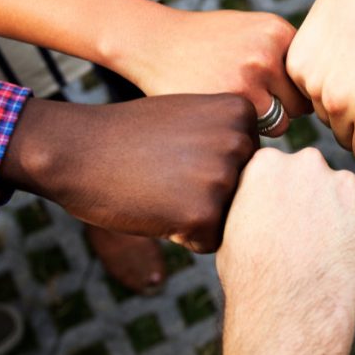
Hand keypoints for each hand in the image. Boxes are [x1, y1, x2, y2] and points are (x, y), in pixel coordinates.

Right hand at [0, 94, 258, 252]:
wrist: (76, 147)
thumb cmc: (133, 136)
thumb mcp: (195, 117)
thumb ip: (234, 138)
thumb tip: (278, 176)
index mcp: (242, 112)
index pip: (253, 165)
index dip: (214, 169)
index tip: (179, 151)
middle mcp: (241, 141)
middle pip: (247, 195)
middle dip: (210, 196)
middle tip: (166, 172)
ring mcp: (223, 176)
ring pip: (230, 220)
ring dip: (197, 216)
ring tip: (160, 187)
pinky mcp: (203, 212)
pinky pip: (209, 242)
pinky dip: (182, 236)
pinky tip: (155, 207)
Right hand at [121, 9, 308, 136]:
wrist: (155, 42)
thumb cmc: (207, 41)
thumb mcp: (251, 29)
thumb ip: (285, 54)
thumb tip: (321, 90)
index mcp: (278, 31)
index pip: (308, 77)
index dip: (294, 88)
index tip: (273, 89)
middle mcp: (268, 53)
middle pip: (302, 102)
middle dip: (285, 108)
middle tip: (257, 104)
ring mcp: (249, 79)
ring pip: (283, 122)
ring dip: (267, 125)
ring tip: (240, 111)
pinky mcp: (230, 103)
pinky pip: (257, 133)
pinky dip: (244, 132)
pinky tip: (226, 116)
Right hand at [218, 147, 354, 317]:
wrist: (290, 311)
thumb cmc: (253, 280)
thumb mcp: (230, 230)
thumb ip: (252, 204)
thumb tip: (259, 207)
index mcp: (267, 163)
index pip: (282, 172)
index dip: (284, 203)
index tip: (283, 228)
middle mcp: (308, 162)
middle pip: (317, 179)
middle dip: (316, 204)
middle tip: (309, 244)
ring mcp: (347, 183)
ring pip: (349, 200)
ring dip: (344, 222)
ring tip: (329, 261)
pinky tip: (351, 268)